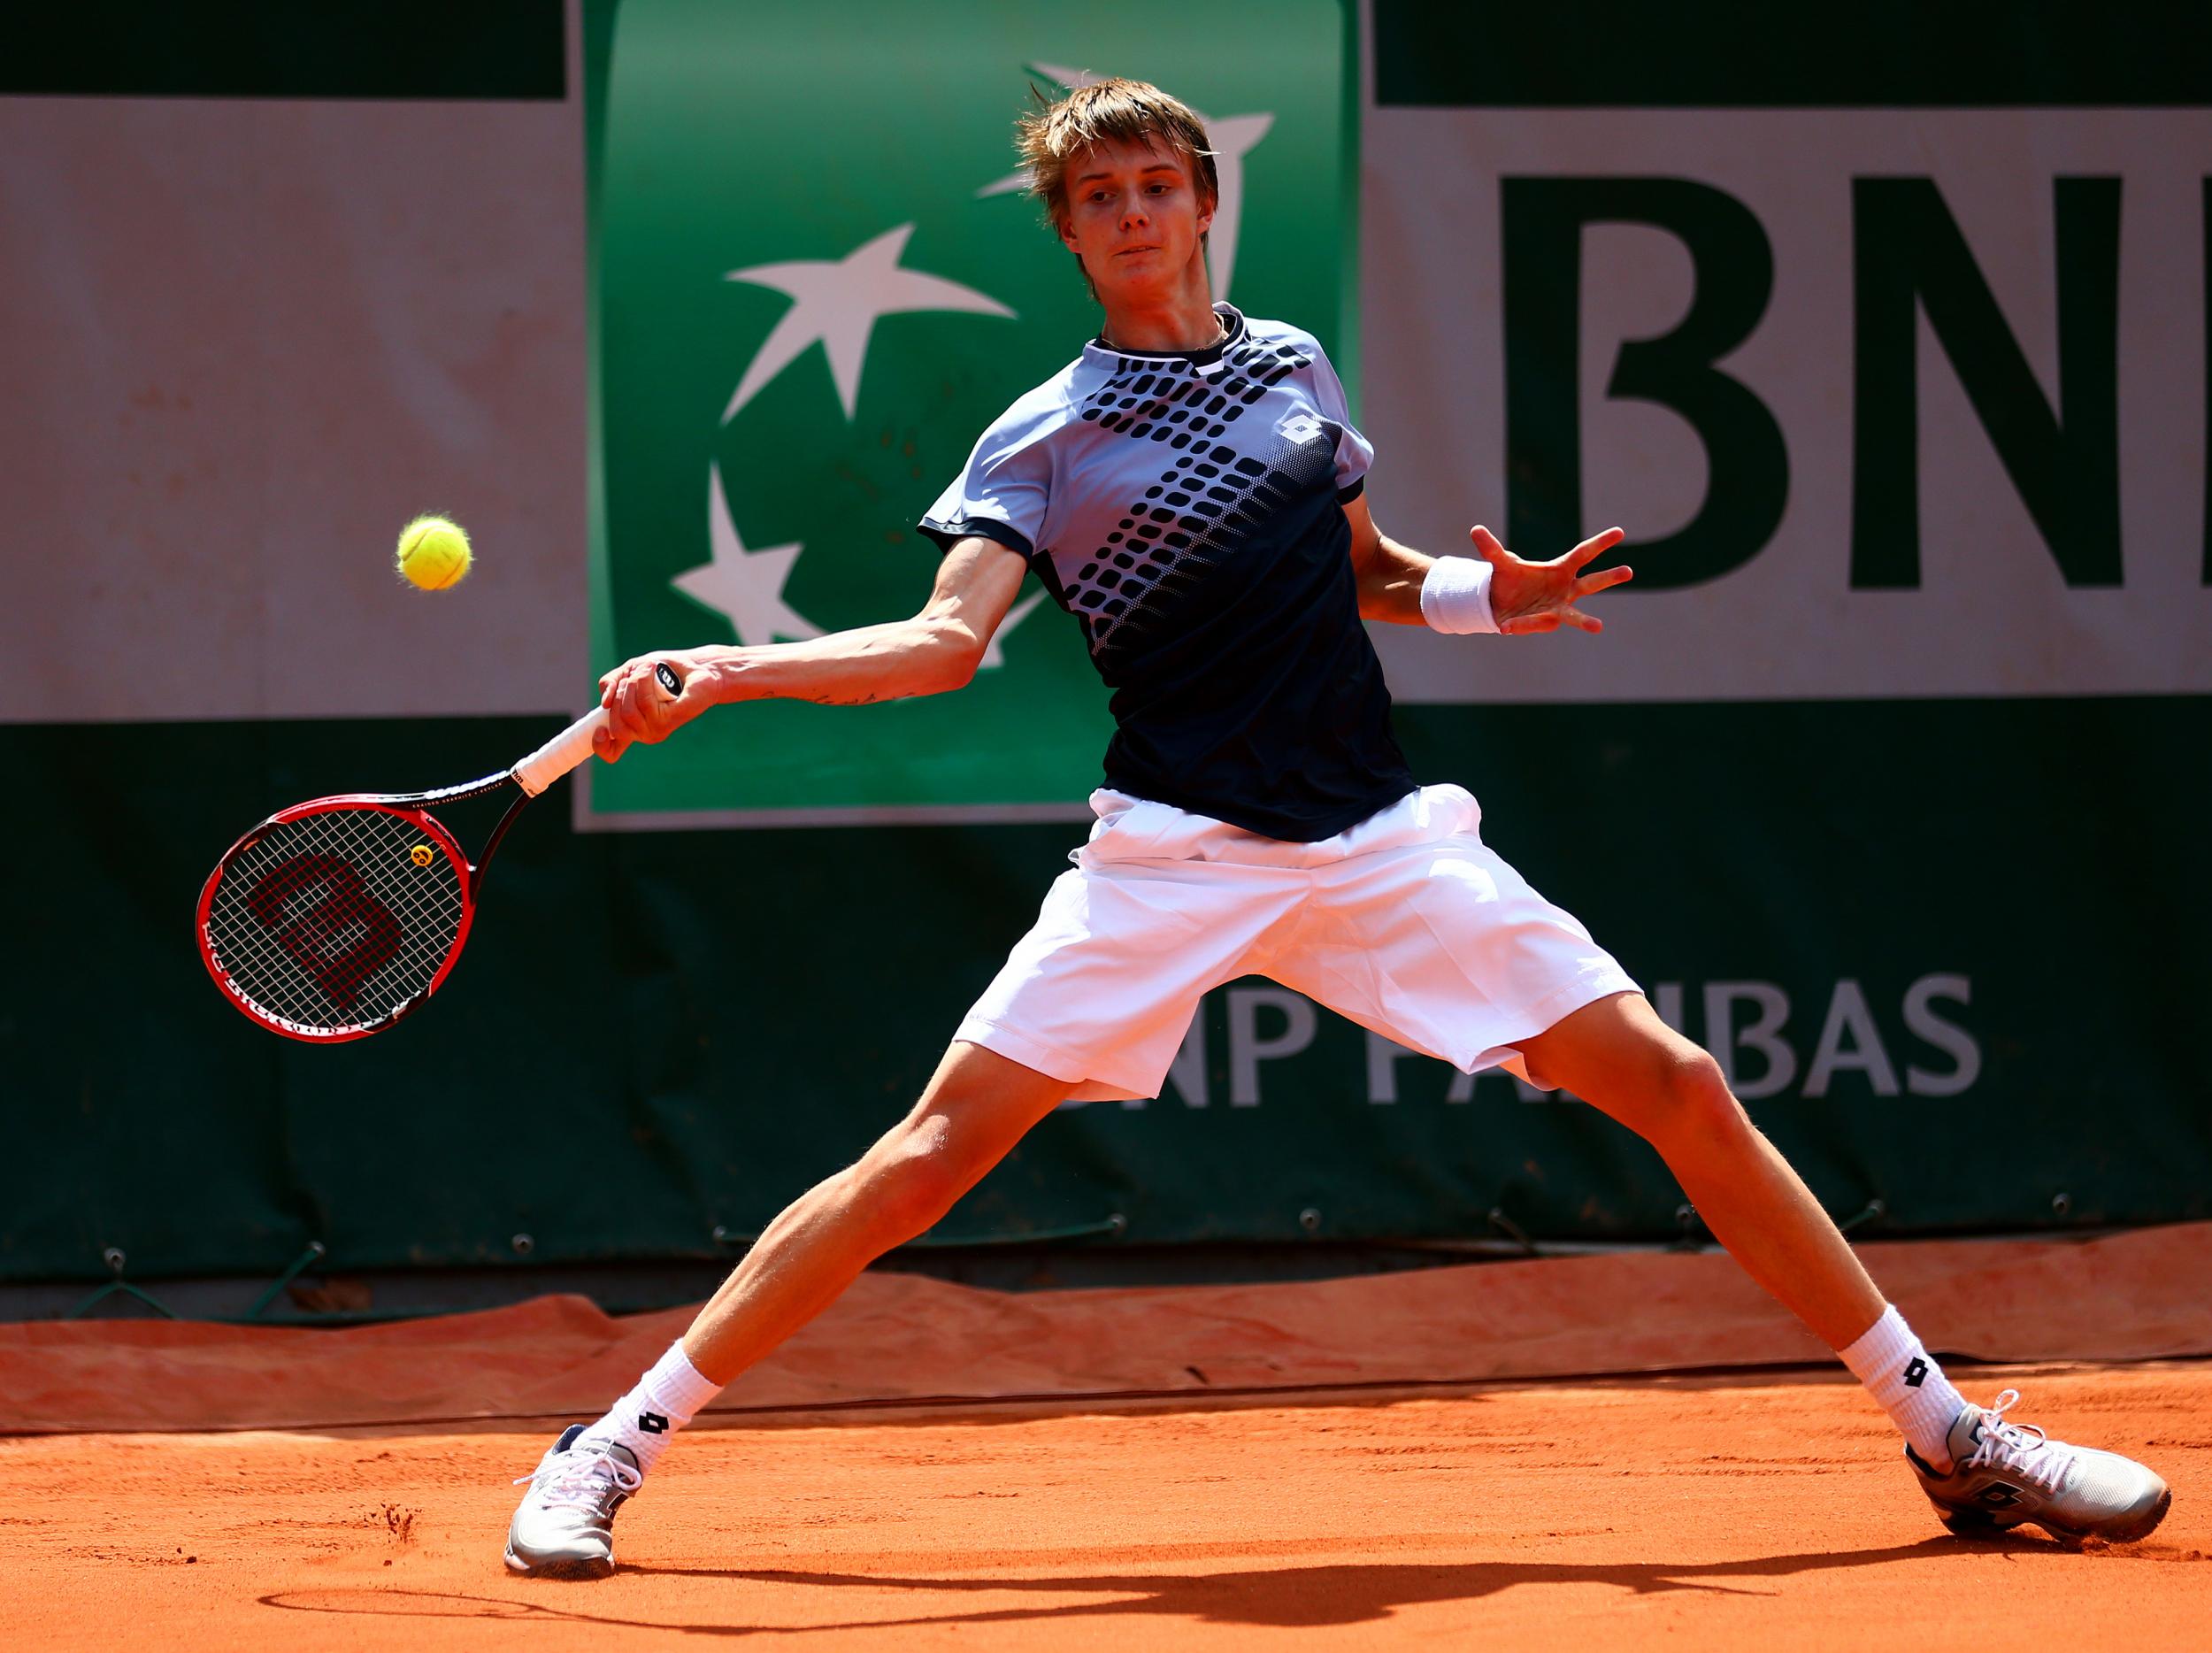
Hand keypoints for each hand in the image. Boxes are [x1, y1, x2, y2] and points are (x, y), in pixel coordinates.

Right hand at [595, 651, 709, 761]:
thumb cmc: (663, 671)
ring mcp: (657, 729)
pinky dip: (644, 680)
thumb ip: (610, 684)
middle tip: (632, 677)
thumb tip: (604, 702)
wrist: (696, 667)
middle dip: (618, 696)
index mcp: (632, 726)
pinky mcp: (670, 719)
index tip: (599, 730)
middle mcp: (644, 732)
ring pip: (628, 712)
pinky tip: (653, 669)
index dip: (600, 745)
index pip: (611, 751)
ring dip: (633, 683)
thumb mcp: (628, 672)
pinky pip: (645, 703)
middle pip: (616, 726)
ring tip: (647, 667)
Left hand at [1471, 525, 1632, 634]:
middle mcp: (1565, 590)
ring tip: (1598, 626)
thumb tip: (1475, 530)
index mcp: (1560, 569)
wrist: (1499, 606)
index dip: (1600, 543)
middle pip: (1590, 583)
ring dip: (1585, 620)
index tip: (1619, 531)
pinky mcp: (1543, 623)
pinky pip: (1536, 623)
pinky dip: (1522, 624)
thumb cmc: (1509, 581)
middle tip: (1629, 571)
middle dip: (1608, 578)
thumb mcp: (1500, 564)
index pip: (1582, 554)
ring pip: (1574, 615)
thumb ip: (1491, 550)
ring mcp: (1557, 609)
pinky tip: (1508, 626)